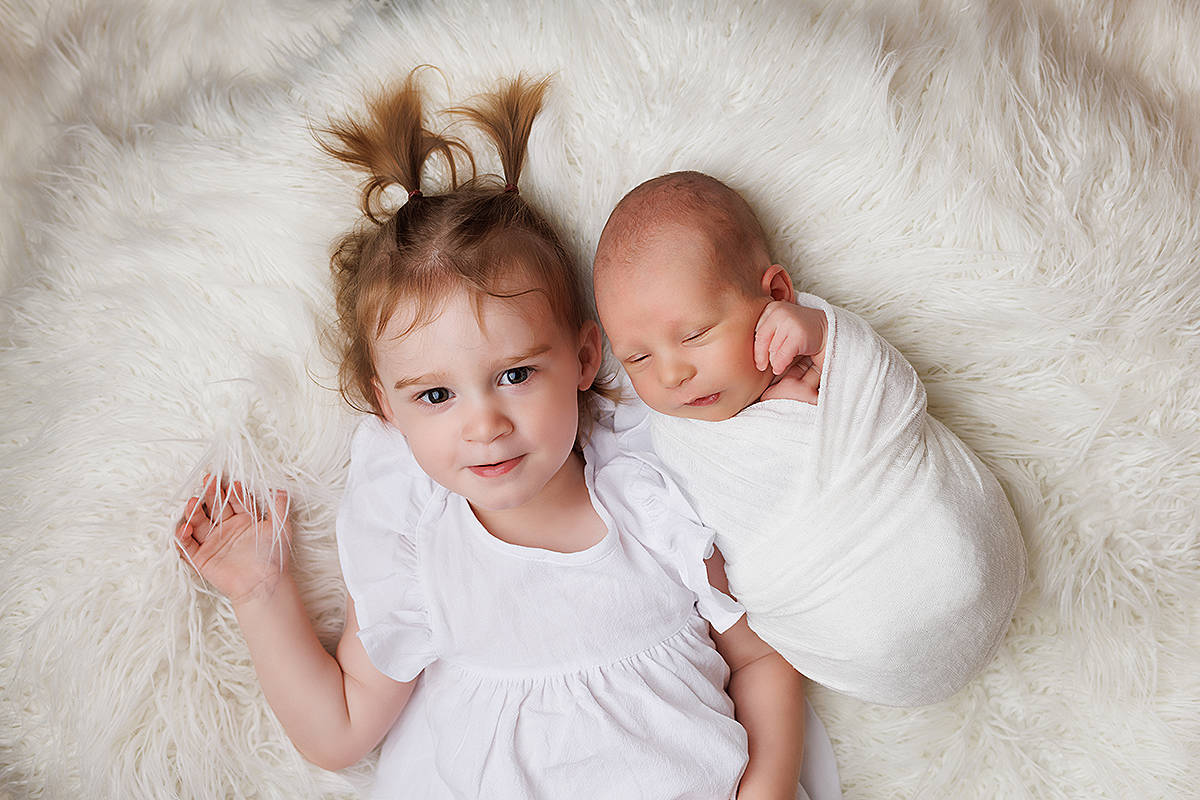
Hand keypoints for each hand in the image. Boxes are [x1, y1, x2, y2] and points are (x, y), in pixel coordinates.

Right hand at [175, 474, 291, 605]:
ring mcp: (213, 543)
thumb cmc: (274, 557)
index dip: (233, 492)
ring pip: (199, 523)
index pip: (235, 501)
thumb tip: (278, 487)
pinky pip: (187, 546)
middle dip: (211, 494)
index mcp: (244, 520)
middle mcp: (227, 529)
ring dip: (194, 512)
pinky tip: (185, 528)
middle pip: (215, 508)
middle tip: (208, 481)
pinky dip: (182, 537)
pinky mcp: (201, 559)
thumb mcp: (281, 528)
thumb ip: (279, 506)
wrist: (264, 584)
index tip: (234, 484)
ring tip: (193, 503)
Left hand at [754, 301, 826, 400]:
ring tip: (779, 362)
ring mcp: (789, 320)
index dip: (754, 347)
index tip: (756, 358)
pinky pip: (781, 355)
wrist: (826, 332)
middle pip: (760, 340)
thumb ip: (763, 333)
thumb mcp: (777, 328)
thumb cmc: (797, 334)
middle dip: (760, 356)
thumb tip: (737, 350)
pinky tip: (781, 367)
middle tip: (761, 366)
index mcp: (770, 308)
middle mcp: (778, 311)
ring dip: (773, 360)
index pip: (754, 331)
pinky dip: (780, 364)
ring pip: (771, 349)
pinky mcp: (798, 333)